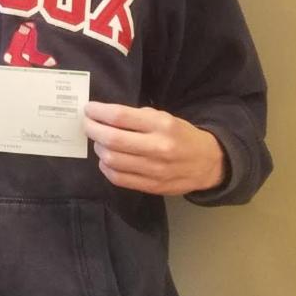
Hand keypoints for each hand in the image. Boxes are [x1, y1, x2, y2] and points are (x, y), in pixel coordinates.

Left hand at [84, 101, 226, 194]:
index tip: (88, 109)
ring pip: (111, 160)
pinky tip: (106, 159)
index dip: (99, 112)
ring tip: (99, 141)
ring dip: (98, 148)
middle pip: (112, 139)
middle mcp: (158, 147)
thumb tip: (105, 116)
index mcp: (162, 125)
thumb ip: (138, 117)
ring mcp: (154, 170)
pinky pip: (118, 178)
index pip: (120, 117)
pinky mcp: (152, 186)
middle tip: (87, 124)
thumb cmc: (181, 135)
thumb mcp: (165, 117)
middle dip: (92, 129)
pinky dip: (106, 167)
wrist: (208, 163)